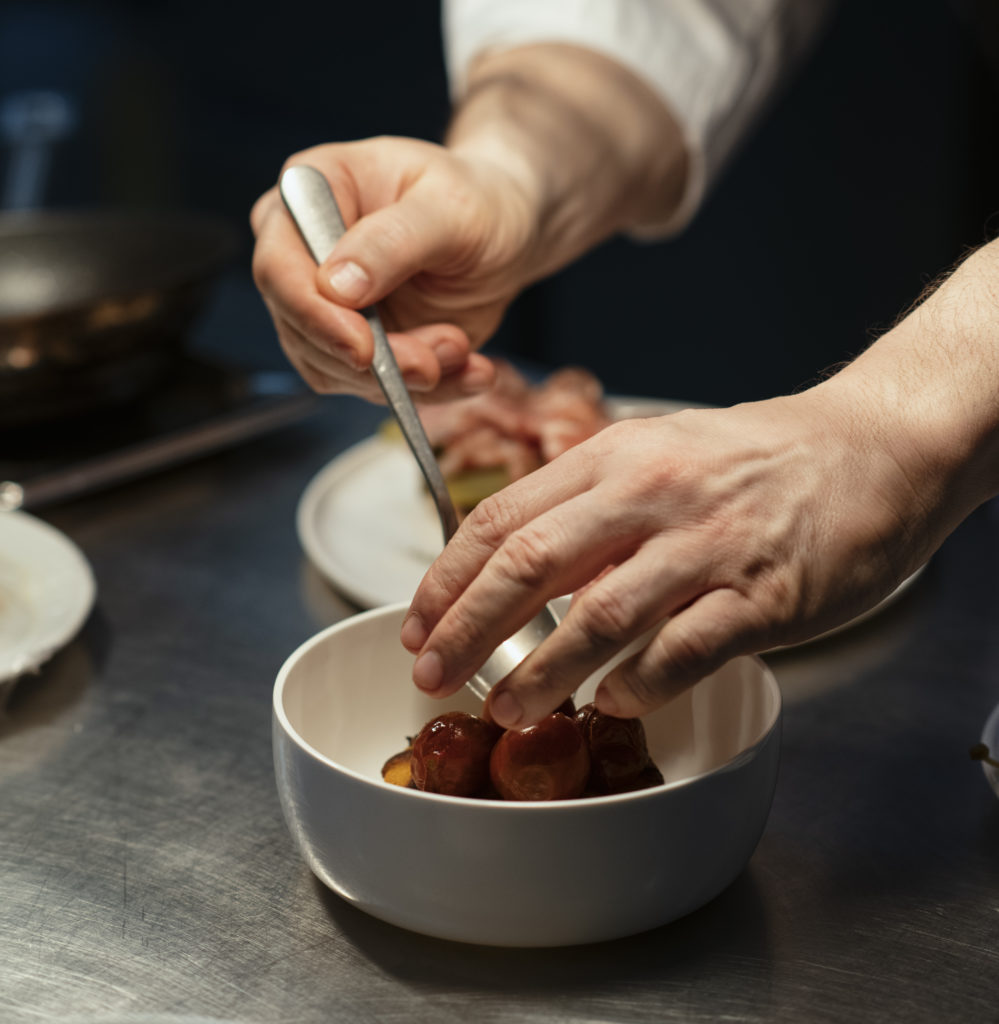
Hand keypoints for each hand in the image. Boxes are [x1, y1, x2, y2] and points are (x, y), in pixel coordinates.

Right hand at [251, 137, 540, 402]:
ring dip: (403, 378)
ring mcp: (326, 305)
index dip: (313, 314)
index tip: (362, 347)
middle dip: (369, 361)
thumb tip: (337, 286)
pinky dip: (428, 390)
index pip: (278, 267)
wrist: (504, 234)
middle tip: (431, 364)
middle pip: (301, 330)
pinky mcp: (356, 346)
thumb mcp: (450, 209)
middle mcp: (304, 252)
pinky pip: (374, 387)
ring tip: (461, 350)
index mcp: (312, 190)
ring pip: (335, 370)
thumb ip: (393, 240)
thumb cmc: (476, 201)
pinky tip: (469, 371)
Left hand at [400, 383, 946, 727]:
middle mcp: (651, 492)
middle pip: (530, 565)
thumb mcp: (657, 453)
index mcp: (614, 456)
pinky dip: (636, 684)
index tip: (418, 625)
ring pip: (599, 616)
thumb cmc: (753, 462)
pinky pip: (682, 650)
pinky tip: (610, 704)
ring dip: (543, 672)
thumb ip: (588, 507)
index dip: (446, 578)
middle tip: (432, 675)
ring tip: (508, 709)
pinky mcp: (762, 594)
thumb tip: (518, 575)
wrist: (870, 451)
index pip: (501, 518)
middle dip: (468, 628)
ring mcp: (708, 543)